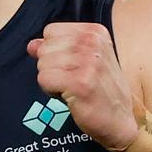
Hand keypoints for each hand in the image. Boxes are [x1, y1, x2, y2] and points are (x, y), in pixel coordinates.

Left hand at [26, 22, 138, 150]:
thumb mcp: (83, 61)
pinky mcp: (80, 83)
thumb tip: (31, 45)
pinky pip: (44, 79)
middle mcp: (93, 43)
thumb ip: (56, 49)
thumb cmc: (101, 90)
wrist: (119, 120)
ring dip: (52, 80)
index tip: (72, 65)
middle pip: (44, 48)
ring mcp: (88, 62)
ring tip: (72, 88)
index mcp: (95, 32)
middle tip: (73, 80)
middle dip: (51, 67)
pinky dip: (51, 90)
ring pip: (42, 64)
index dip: (54, 51)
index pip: (51, 31)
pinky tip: (69, 95)